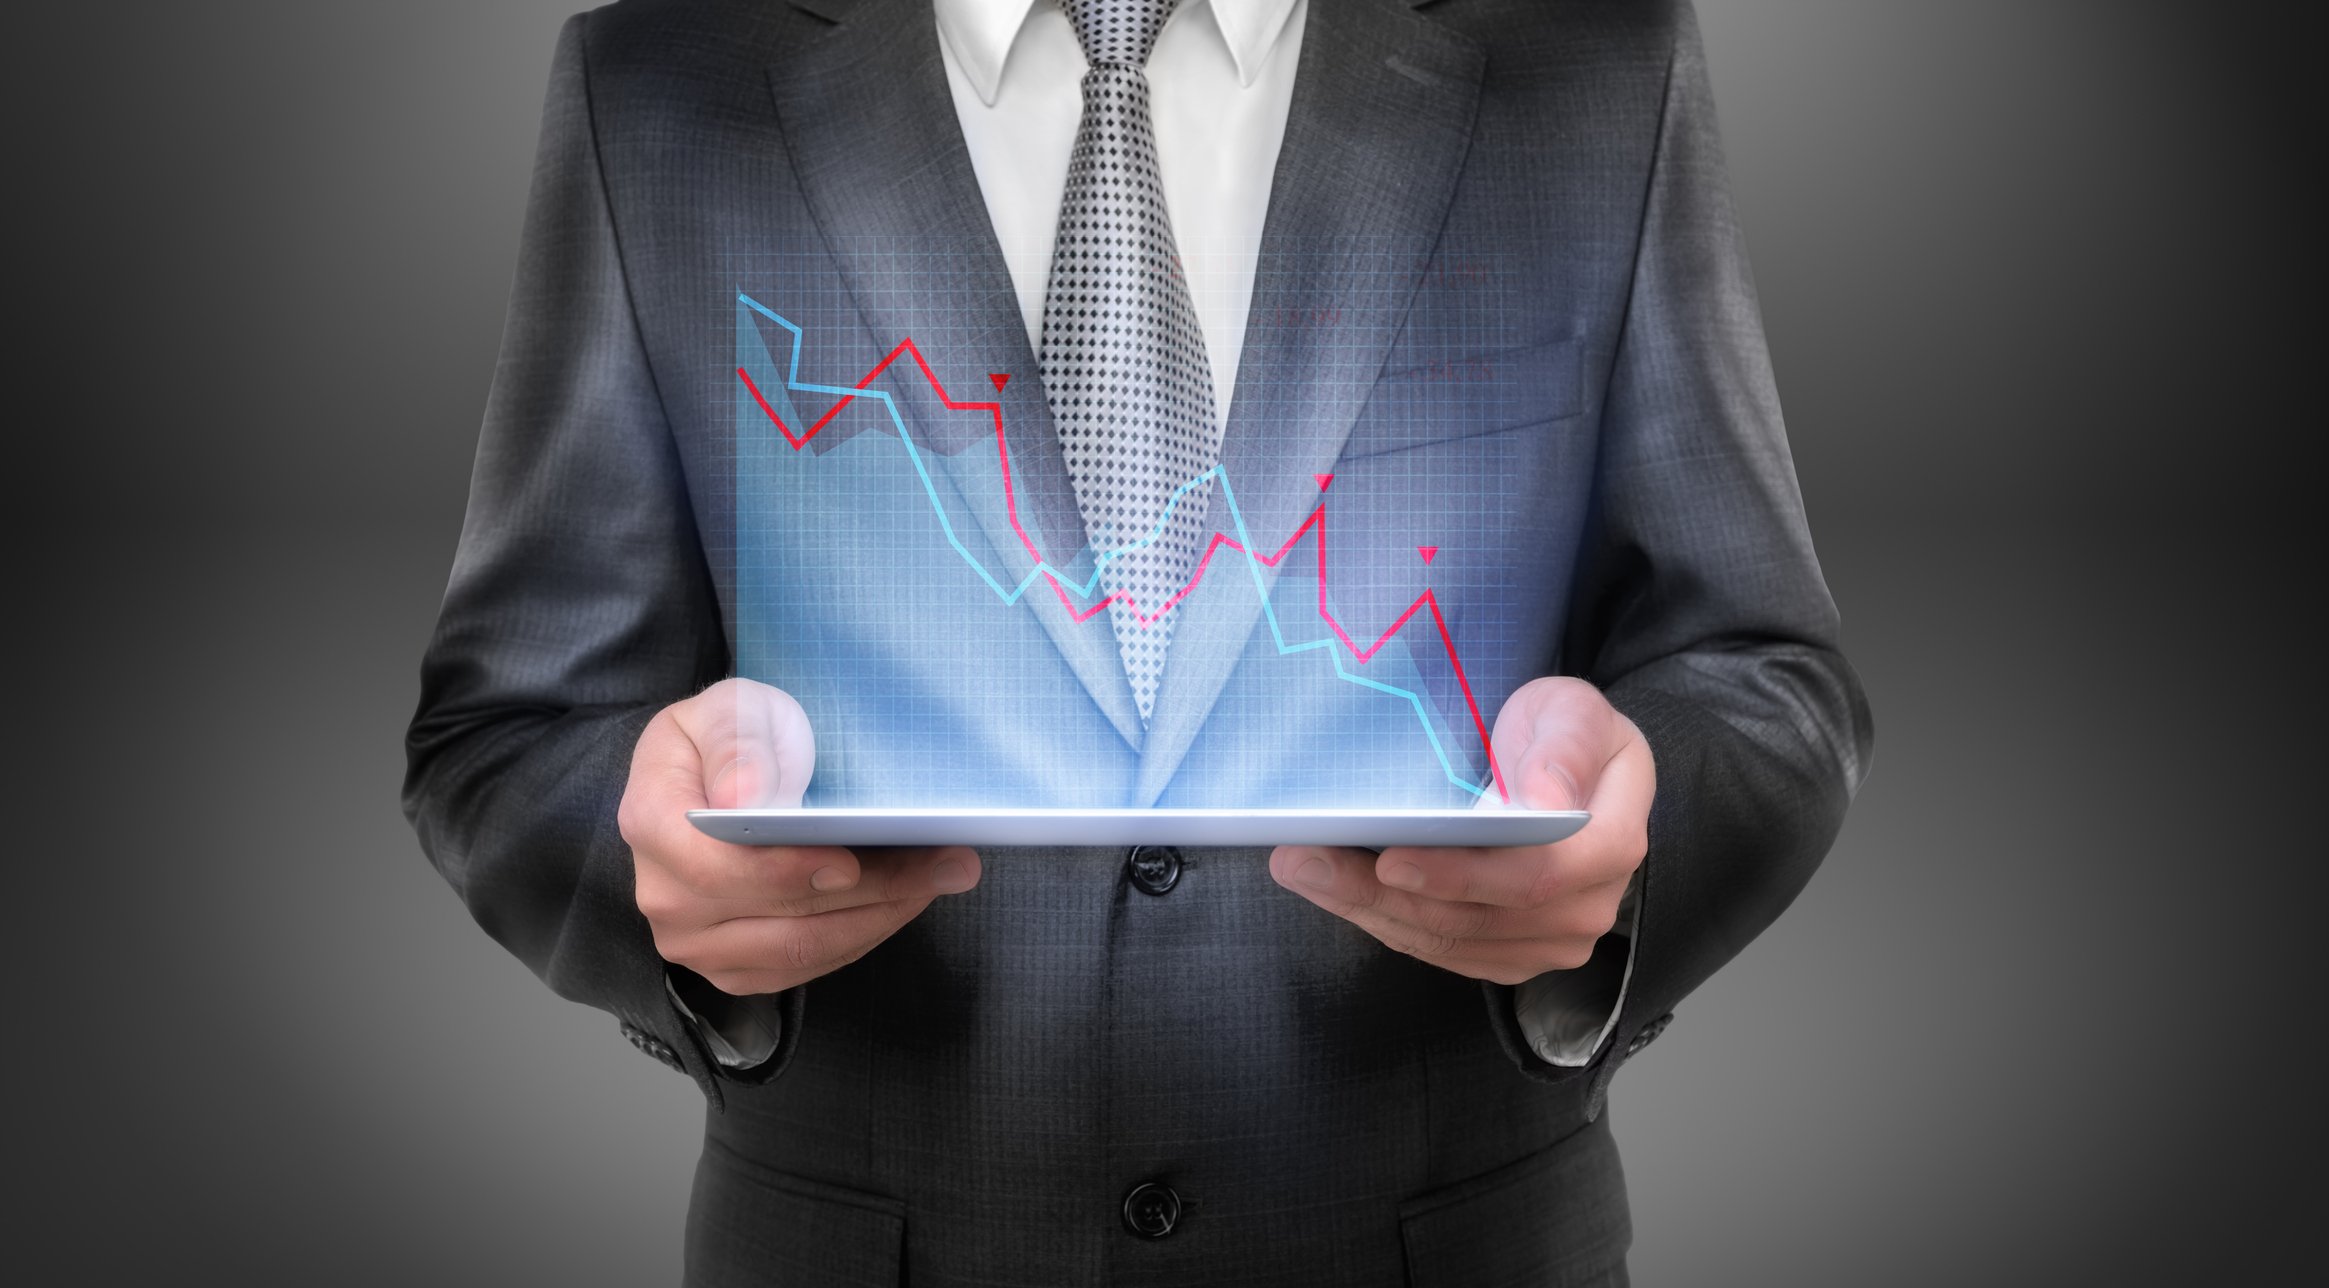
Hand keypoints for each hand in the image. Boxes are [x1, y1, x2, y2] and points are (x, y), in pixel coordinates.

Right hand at [617, 677, 979, 995]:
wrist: (705, 778)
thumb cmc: (720, 740)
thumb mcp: (723, 710)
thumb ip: (734, 745)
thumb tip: (745, 797)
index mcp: (654, 825)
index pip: (720, 868)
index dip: (789, 872)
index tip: (852, 861)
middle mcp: (666, 898)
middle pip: (779, 914)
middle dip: (874, 888)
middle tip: (947, 859)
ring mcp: (697, 943)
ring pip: (802, 949)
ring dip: (882, 916)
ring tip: (943, 876)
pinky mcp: (734, 968)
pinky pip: (807, 968)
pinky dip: (864, 934)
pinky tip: (905, 899)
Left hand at [1268, 677, 1651, 984]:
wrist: (1565, 770)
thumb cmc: (1564, 734)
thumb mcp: (1573, 711)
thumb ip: (1565, 748)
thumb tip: (1547, 802)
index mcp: (1611, 842)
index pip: (1536, 875)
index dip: (1461, 875)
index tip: (1390, 858)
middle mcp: (1587, 905)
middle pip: (1476, 918)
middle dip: (1380, 894)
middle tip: (1304, 859)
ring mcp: (1549, 940)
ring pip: (1447, 941)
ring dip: (1365, 910)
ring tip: (1301, 870)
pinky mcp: (1509, 954)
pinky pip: (1439, 951)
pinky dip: (1381, 921)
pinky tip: (1333, 889)